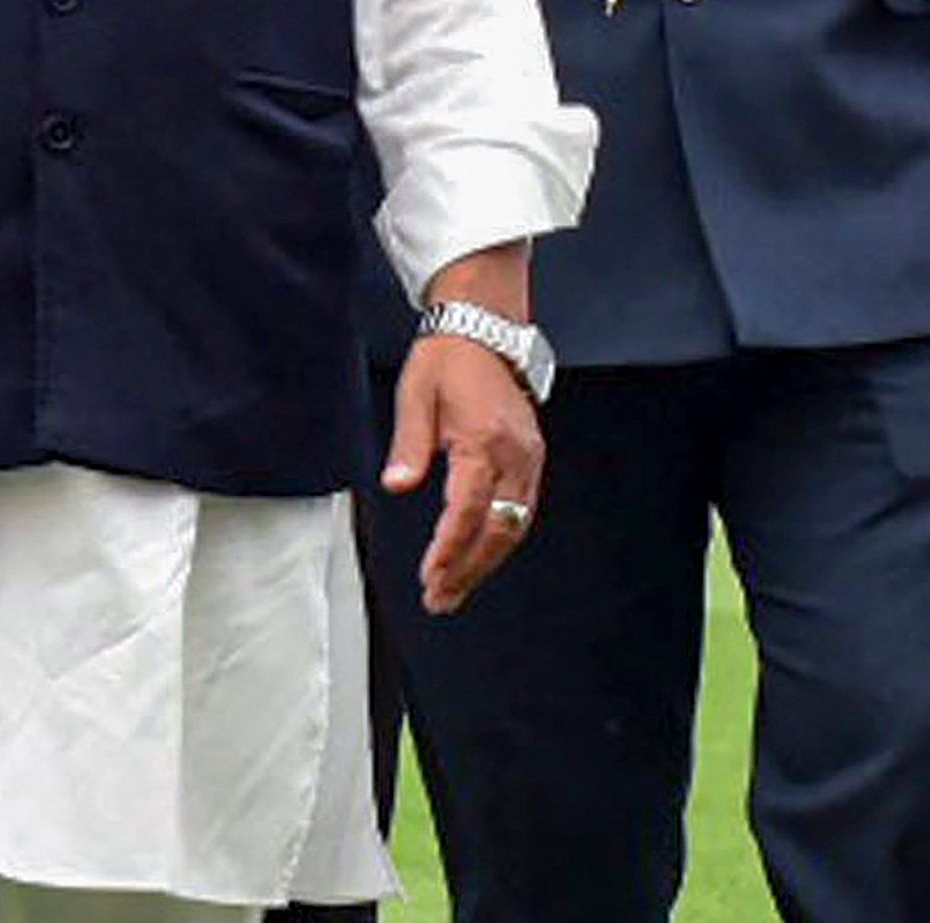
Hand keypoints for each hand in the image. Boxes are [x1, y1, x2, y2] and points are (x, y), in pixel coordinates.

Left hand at [387, 334, 545, 617]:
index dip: (450, 548)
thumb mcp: (416, 396)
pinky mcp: (532, 457)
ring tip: (456, 590)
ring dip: (486, 562)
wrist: (483, 330)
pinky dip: (501, 539)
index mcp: (484, 439)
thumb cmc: (447, 360)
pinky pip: (522, 509)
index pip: (469, 509)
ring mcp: (529, 457)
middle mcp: (515, 453)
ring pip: (516, 525)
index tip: (430, 576)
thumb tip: (397, 484)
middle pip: (499, 528)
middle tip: (440, 598)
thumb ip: (409, 445)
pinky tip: (480, 556)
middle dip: (469, 569)